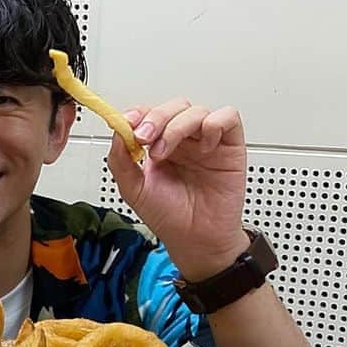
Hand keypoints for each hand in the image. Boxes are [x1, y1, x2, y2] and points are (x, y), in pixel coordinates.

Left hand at [107, 99, 248, 280]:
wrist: (195, 240)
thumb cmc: (169, 217)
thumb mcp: (134, 190)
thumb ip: (121, 161)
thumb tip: (117, 132)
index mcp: (159, 147)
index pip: (150, 116)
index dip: (139, 114)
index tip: (127, 123)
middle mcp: (183, 141)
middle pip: (173, 107)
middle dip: (155, 118)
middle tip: (144, 138)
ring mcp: (206, 141)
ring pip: (196, 110)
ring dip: (176, 126)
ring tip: (165, 152)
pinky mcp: (230, 145)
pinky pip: (228, 117)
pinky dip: (214, 124)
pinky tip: (203, 147)